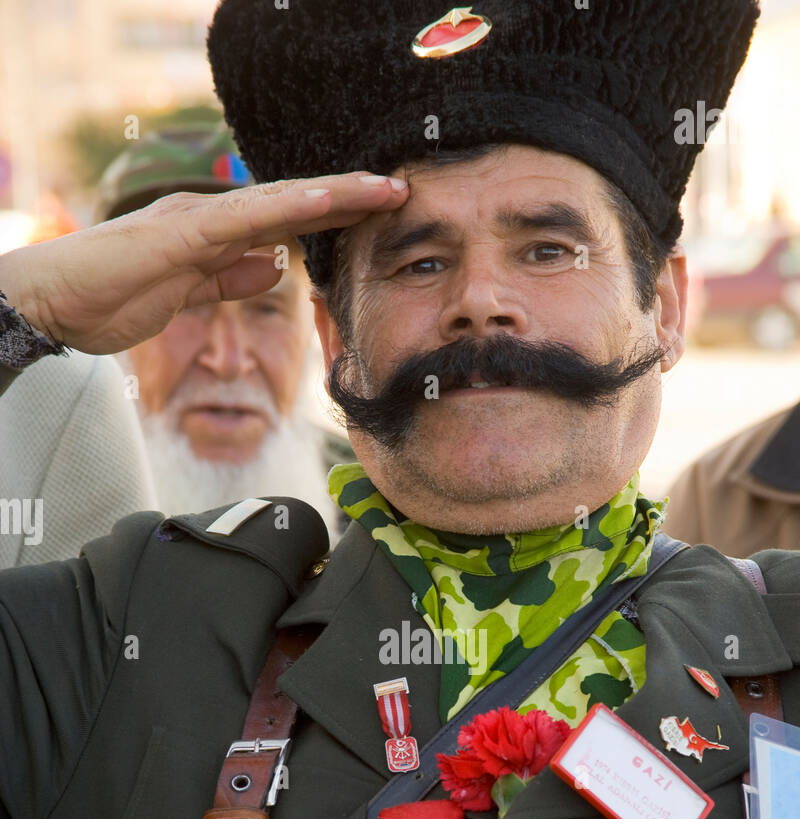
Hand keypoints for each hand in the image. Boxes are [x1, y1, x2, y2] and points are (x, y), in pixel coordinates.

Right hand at [0, 172, 407, 354]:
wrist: (55, 304)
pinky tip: (323, 201)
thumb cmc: (111, 300)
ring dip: (332, 194)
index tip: (378, 215)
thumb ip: (226, 280)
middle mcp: (209, 220)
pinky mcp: (181, 237)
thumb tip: (269, 267)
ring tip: (381, 188)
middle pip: (291, 204)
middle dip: (346, 197)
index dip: (332, 215)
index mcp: (213, 236)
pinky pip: (244, 220)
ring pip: (277, 203)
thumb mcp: (186, 297)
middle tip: (399, 189)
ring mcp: (195, 223)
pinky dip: (286, 208)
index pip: (284, 222)